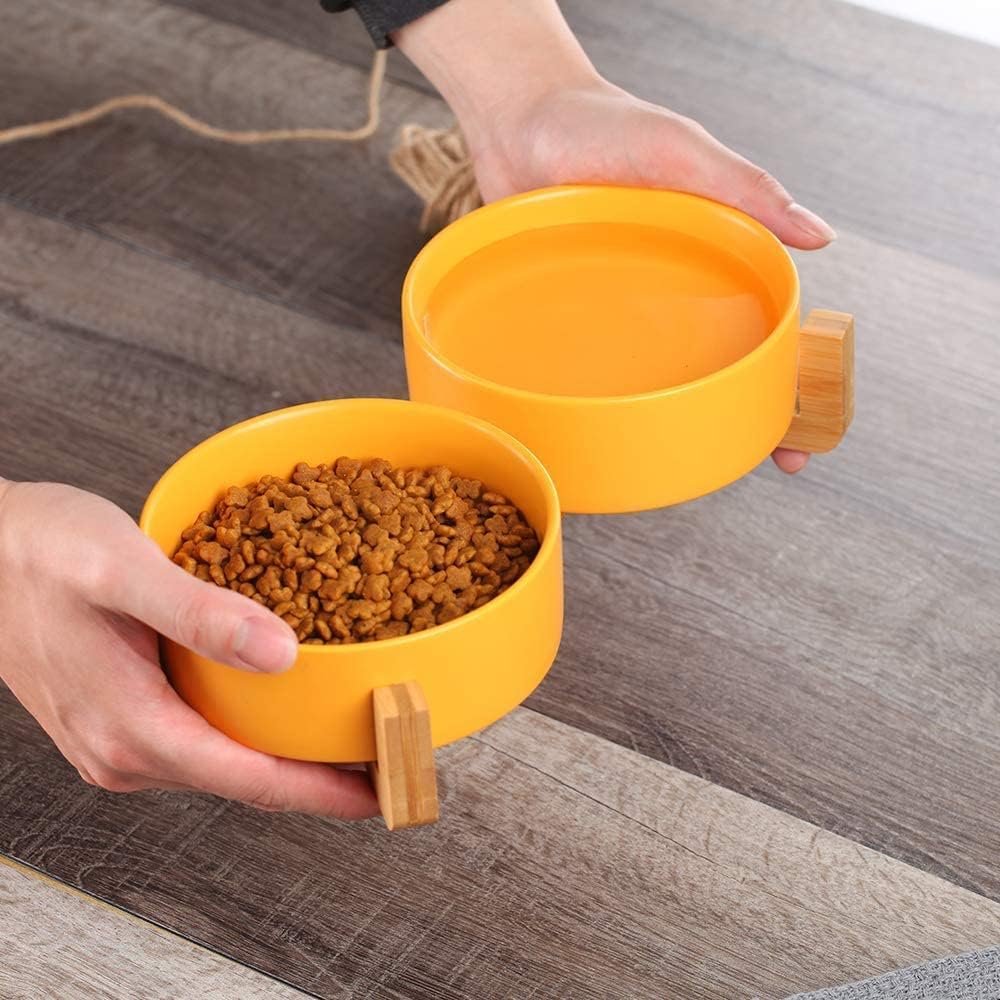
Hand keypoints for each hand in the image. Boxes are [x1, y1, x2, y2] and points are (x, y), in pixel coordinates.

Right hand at [0, 480, 377, 817]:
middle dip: (318, 777)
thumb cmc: (39, 554)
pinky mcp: (120, 718)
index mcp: (132, 728)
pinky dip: (250, 730)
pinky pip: (200, 738)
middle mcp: (125, 751)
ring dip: (286, 754)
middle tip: (384, 757)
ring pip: (223, 760)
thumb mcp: (122, 571)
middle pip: (243, 779)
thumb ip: (200, 614)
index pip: (249, 779)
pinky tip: (279, 705)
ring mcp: (119, 739)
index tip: (381, 791)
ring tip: (345, 734)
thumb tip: (280, 654)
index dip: (323, 790)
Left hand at [395, 0, 835, 473]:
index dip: (789, 383)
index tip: (799, 435)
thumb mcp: (680, 152)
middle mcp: (671, 289)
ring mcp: (622, 306)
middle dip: (745, 417)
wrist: (518, 123)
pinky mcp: (574, 312)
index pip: (765, 326)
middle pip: (719, 364)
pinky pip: (597, 364)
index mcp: (714, 254)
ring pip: (659, 376)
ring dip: (678, 419)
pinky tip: (610, 430)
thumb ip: (745, 189)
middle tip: (762, 461)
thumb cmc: (602, 125)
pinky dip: (610, 399)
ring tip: (694, 458)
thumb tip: (819, 235)